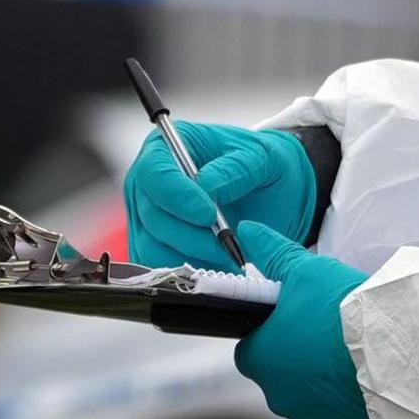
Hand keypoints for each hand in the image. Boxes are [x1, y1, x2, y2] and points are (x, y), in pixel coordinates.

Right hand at [122, 122, 321, 271]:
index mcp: (166, 147)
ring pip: (153, 247)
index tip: (208, 215)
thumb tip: (206, 185)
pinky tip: (218, 264)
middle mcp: (148, 183)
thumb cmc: (261, 165)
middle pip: (152, 215)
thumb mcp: (262, 156)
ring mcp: (148, 217)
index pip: (155, 173)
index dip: (177, 197)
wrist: (270, 192)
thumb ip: (235, 168)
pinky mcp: (156, 246)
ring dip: (191, 257)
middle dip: (189, 235)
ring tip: (227, 254)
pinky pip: (161, 267)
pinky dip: (190, 271)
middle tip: (226, 244)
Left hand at [229, 222, 372, 418]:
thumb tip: (249, 233)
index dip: (269, 330)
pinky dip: (346, 392)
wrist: (398, 349)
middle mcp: (279, 395)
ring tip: (349, 348)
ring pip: (309, 392)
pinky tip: (364, 370)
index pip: (249, 347)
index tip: (292, 317)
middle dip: (297, 354)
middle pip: (279, 372)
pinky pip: (337, 409)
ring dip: (321, 375)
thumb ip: (273, 254)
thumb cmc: (345, 312)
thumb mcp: (307, 271)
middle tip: (325, 328)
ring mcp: (312, 416)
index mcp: (260, 359)